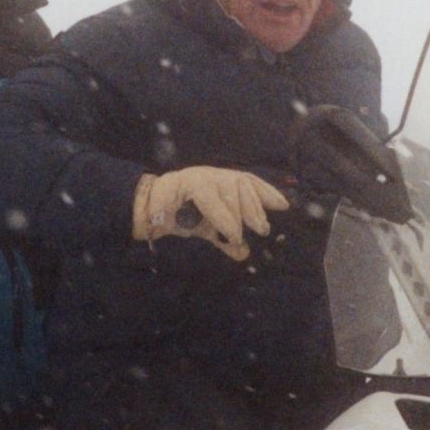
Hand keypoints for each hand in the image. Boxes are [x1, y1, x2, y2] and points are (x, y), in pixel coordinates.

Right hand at [133, 167, 288, 262]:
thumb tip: (244, 254)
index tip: (283, 206)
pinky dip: (222, 215)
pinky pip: (211, 197)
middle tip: (263, 229)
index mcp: (220, 182)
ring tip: (242, 233)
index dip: (267, 192)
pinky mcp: (188, 182)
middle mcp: (214, 174)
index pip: (248, 181)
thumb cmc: (177, 216)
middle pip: (243, 183)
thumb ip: (225, 237)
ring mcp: (201, 176)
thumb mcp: (207, 228)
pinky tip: (230, 231)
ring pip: (230, 187)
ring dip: (239, 212)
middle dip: (255, 206)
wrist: (146, 212)